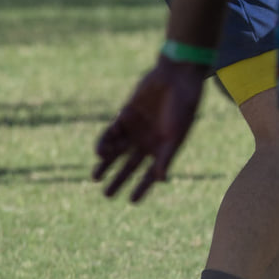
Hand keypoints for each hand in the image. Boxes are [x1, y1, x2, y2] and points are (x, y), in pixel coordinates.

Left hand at [93, 58, 208, 202]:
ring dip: (106, 164)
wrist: (176, 77)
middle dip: (119, 179)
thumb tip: (160, 180)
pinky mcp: (125, 116)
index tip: (131, 201)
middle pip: (130, 165)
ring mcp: (136, 128)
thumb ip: (166, 156)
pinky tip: (99, 154)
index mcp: (165, 147)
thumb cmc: (183, 107)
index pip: (151, 172)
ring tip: (95, 178)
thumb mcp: (175, 135)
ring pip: (117, 152)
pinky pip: (111, 134)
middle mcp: (149, 140)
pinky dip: (104, 144)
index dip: (142, 187)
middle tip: (106, 195)